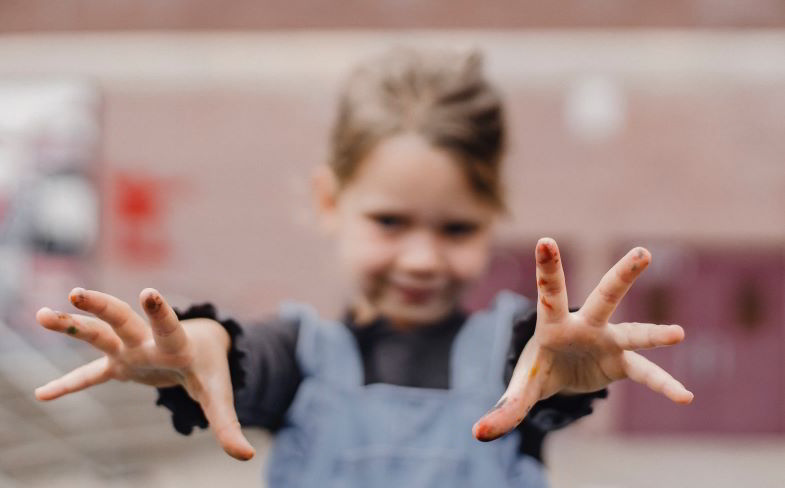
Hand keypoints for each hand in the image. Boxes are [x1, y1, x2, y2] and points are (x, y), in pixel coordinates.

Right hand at [34, 287, 254, 459]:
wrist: (202, 347)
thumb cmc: (210, 369)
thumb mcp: (219, 396)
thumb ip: (228, 424)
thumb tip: (246, 456)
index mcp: (176, 345)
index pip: (168, 326)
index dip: (160, 312)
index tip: (148, 292)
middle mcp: (148, 342)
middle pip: (122, 319)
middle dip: (101, 306)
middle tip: (77, 293)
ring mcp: (130, 351)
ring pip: (98, 334)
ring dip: (72, 325)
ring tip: (41, 315)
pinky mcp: (120, 364)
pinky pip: (89, 375)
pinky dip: (68, 385)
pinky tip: (41, 395)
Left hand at [473, 238, 692, 440]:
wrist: (560, 375)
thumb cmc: (538, 368)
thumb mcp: (520, 388)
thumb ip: (504, 408)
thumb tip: (479, 434)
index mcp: (552, 323)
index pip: (548, 292)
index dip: (547, 268)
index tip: (545, 241)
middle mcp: (585, 325)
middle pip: (605, 297)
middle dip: (622, 276)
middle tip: (642, 253)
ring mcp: (607, 341)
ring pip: (634, 333)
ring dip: (654, 334)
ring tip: (678, 334)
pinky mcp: (621, 362)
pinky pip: (645, 373)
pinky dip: (663, 386)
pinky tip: (684, 397)